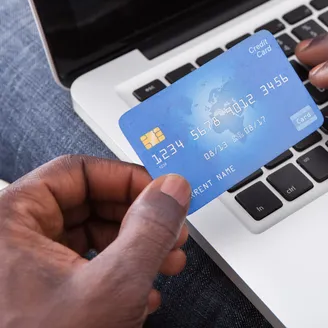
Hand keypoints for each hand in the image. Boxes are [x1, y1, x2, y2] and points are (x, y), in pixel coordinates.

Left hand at [0, 156, 190, 326]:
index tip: (162, 193)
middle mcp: (12, 240)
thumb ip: (150, 229)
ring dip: (135, 247)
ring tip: (165, 263)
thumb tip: (172, 189)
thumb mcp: (113, 286)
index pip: (77, 171)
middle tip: (171, 231)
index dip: (127, 178)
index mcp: (10, 222)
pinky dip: (118, 272)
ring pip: (89, 235)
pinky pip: (83, 266)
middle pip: (87, 203)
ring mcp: (24, 270)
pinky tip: (143, 293)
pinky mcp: (38, 296)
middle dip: (138, 218)